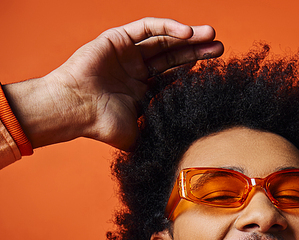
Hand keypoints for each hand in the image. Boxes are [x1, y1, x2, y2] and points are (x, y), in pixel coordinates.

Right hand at [4, 18, 222, 150]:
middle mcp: (136, 71)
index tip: (216, 71)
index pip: (173, 78)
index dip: (193, 72)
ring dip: (188, 37)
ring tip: (211, 36)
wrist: (77, 110)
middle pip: (173, 57)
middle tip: (220, 49)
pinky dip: (168, 27)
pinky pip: (148, 28)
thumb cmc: (103, 126)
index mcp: (142, 93)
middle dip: (197, 52)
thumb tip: (184, 152)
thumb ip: (159, 137)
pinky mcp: (118, 38)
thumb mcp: (139, 136)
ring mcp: (127, 53)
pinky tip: (187, 32)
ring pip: (164, 40)